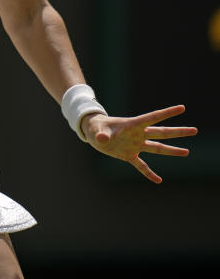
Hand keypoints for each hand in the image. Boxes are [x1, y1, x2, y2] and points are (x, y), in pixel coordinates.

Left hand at [81, 105, 197, 183]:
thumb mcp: (98, 130)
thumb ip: (102, 134)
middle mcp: (138, 134)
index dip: (168, 112)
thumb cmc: (96, 127)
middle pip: (161, 133)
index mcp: (133, 124)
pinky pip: (142, 165)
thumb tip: (103, 139)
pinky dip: (149, 173)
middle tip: (195, 130)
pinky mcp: (129, 155)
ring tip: (187, 152)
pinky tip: (158, 181)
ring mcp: (135, 145)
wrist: (93, 133)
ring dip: (171, 151)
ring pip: (157, 148)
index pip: (154, 117)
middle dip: (178, 132)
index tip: (182, 108)